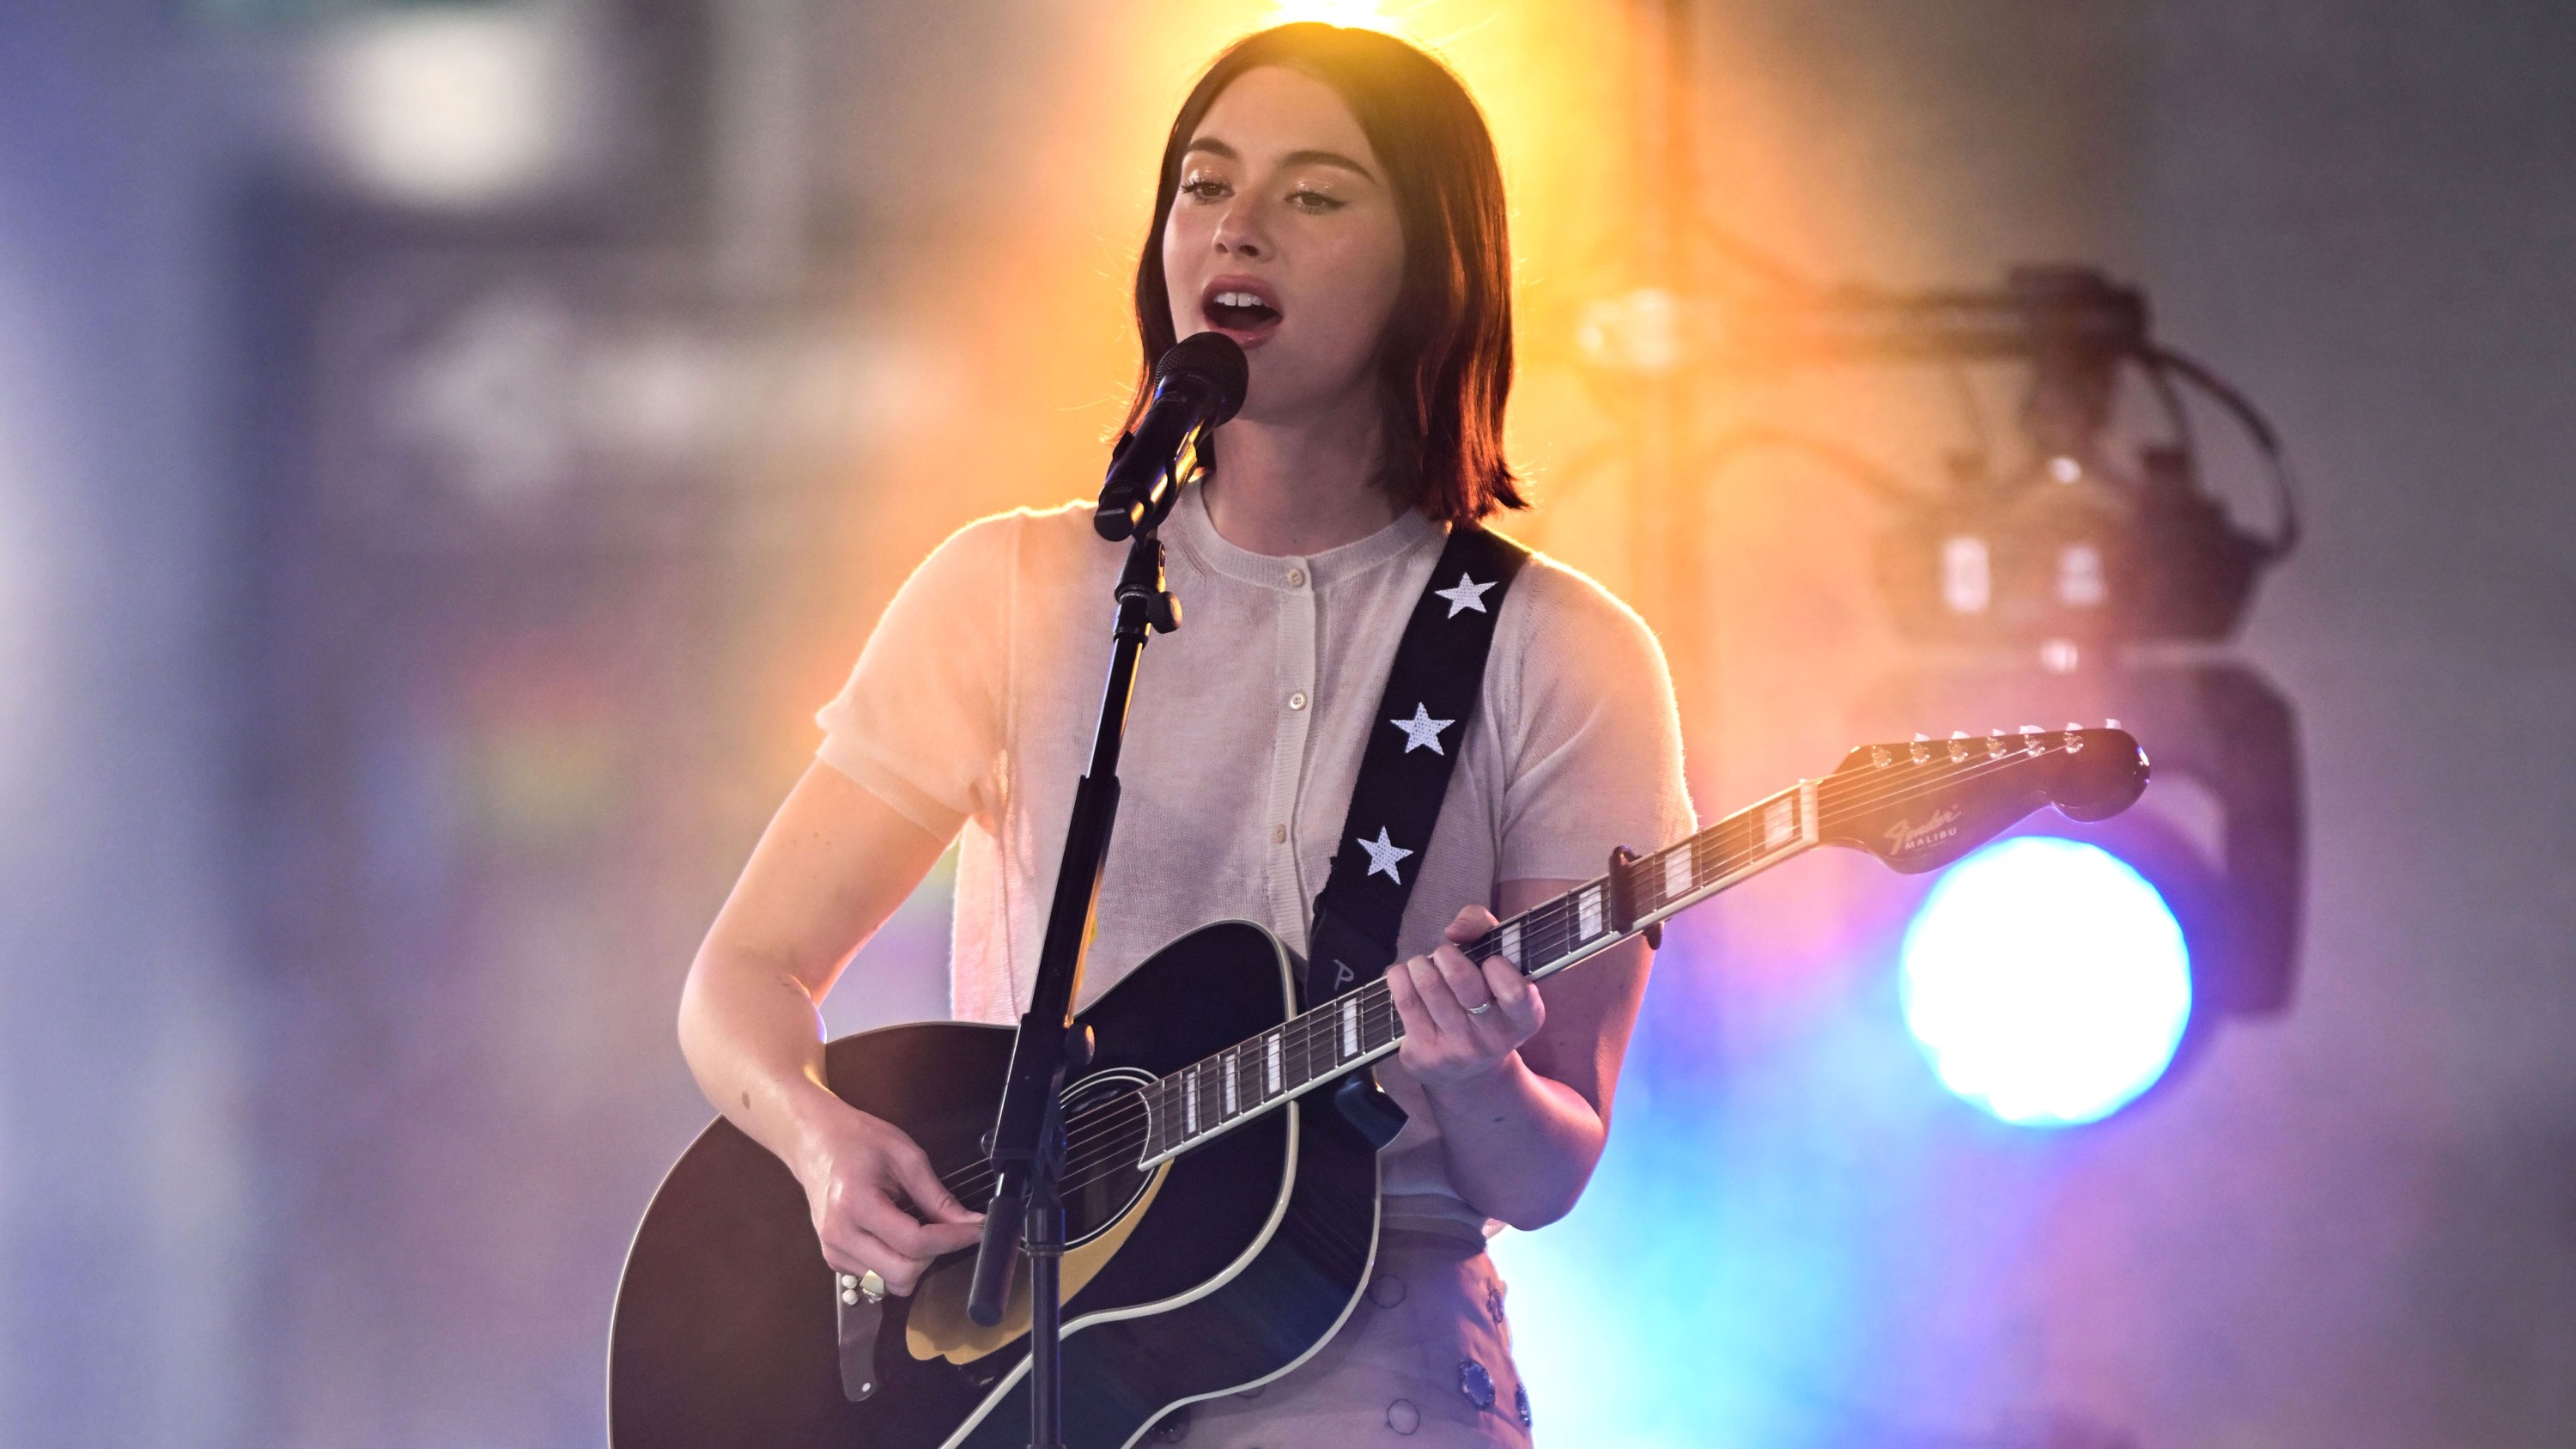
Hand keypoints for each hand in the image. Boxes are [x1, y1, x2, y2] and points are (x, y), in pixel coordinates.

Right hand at [792, 1097, 983, 1295]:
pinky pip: (877, 1278)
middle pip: (903, 1273)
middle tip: (945, 1230)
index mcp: (855, 1204)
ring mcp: (834, 1252)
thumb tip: (970, 1223)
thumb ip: (938, 1197)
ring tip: (917, 1229)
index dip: (952, 1240)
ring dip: (915, 1263)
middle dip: (933, 1256)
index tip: (975, 1230)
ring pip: (891, 1283)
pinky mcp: (834, 1261)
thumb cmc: (859, 1141)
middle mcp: (839, 1236)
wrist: (816, 1142)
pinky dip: (896, 1263)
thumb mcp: (906, 1158)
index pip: (913, 1243)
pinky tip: (896, 1235)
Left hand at [1386, 905, 1544, 1087]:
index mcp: (1524, 1018)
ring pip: (1429, 984)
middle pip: (1462, 979)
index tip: (1489, 961)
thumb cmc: (1484, 1000)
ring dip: (1420, 964)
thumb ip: (1484, 927)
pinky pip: (1405, 1000)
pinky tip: (1405, 978)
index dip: (1497, 966)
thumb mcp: (1500, 963)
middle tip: (1444, 954)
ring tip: (1423, 966)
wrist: (1467, 1073)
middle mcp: (1494, 1039)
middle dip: (1446, 954)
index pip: (1514, 991)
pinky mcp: (1424, 1055)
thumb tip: (1454, 932)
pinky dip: (1400, 977)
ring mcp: (1458, 1050)